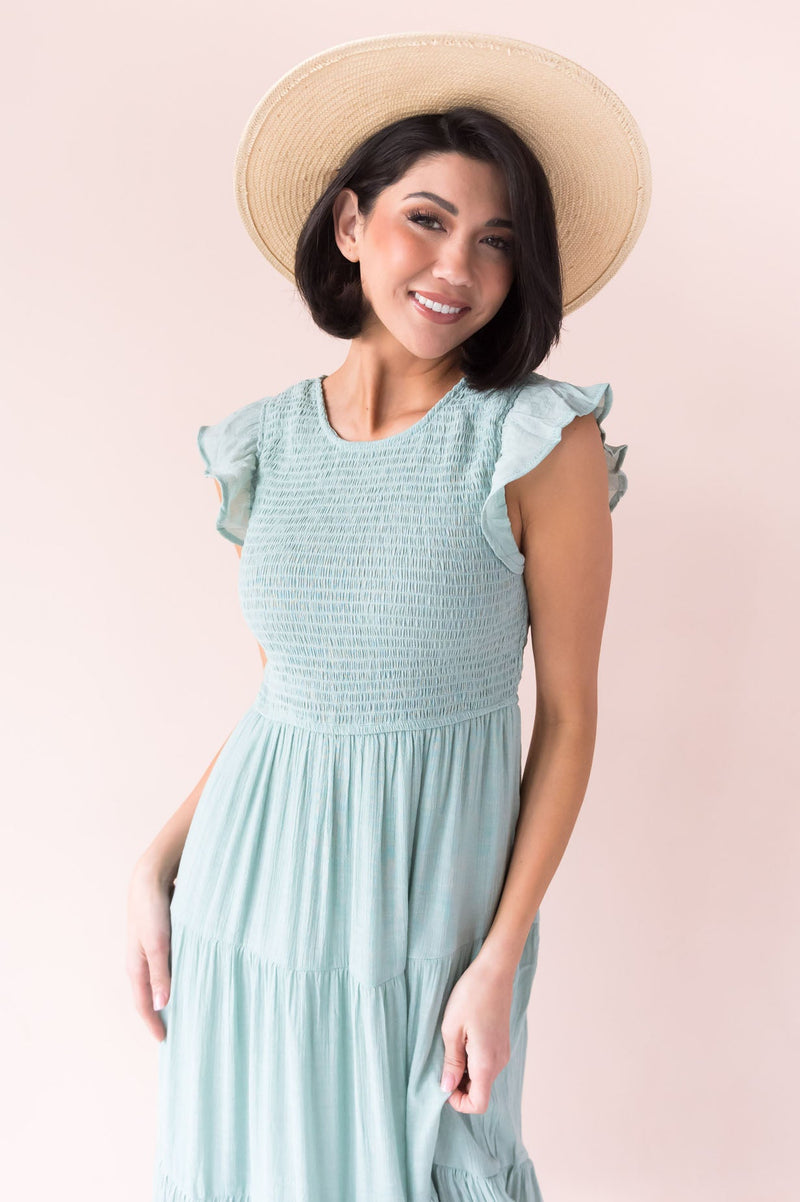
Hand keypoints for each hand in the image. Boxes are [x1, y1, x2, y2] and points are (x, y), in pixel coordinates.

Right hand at [126, 858, 174, 1041]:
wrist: (151, 877)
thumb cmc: (152, 910)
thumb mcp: (158, 944)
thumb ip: (160, 974)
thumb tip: (160, 1006)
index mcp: (136, 966)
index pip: (143, 1004)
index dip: (153, 1024)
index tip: (165, 1041)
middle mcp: (141, 960)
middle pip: (149, 994)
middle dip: (159, 1013)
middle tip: (176, 1029)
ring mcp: (150, 949)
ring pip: (159, 979)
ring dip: (169, 994)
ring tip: (185, 1008)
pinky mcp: (161, 938)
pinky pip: (168, 963)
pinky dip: (176, 975)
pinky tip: (190, 976)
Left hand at [439, 956, 514, 1113]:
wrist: (494, 970)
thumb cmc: (470, 996)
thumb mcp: (451, 1029)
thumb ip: (451, 1062)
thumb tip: (447, 1088)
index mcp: (486, 1063)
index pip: (478, 1104)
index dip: (458, 1102)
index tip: (443, 1083)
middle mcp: (499, 1062)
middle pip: (480, 1091)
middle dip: (459, 1086)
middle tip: (442, 1062)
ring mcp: (503, 1051)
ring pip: (483, 1077)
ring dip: (465, 1071)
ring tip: (450, 1045)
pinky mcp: (502, 1041)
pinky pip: (487, 1062)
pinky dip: (473, 1060)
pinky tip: (461, 1038)